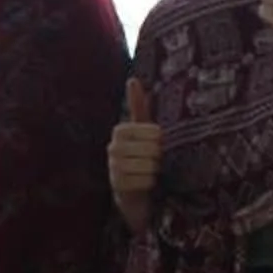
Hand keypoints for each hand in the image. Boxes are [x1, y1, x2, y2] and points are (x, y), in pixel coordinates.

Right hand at [109, 78, 160, 228]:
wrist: (132, 193)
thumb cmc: (141, 157)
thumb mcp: (142, 131)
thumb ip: (138, 106)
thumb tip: (133, 79)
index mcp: (120, 130)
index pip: (154, 132)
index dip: (160, 141)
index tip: (157, 146)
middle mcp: (113, 147)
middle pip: (152, 149)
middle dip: (158, 158)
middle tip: (154, 163)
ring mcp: (113, 167)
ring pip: (149, 166)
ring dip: (154, 172)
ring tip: (149, 173)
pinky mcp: (117, 186)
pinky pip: (144, 181)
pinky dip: (149, 184)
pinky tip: (145, 185)